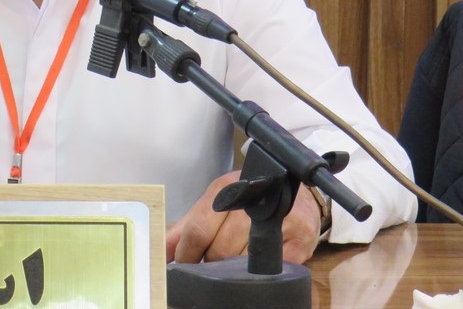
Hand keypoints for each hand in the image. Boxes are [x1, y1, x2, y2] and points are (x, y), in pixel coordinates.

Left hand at [165, 171, 322, 264]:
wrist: (291, 189)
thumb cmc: (248, 198)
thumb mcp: (216, 202)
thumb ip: (187, 226)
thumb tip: (162, 250)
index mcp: (227, 189)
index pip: (199, 229)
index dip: (187, 253)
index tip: (181, 265)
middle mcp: (252, 203)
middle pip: (220, 249)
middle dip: (209, 264)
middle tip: (207, 268)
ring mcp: (279, 222)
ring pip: (243, 261)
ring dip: (232, 271)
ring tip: (230, 267)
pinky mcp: (300, 241)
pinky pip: (271, 268)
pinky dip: (258, 273)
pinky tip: (253, 269)